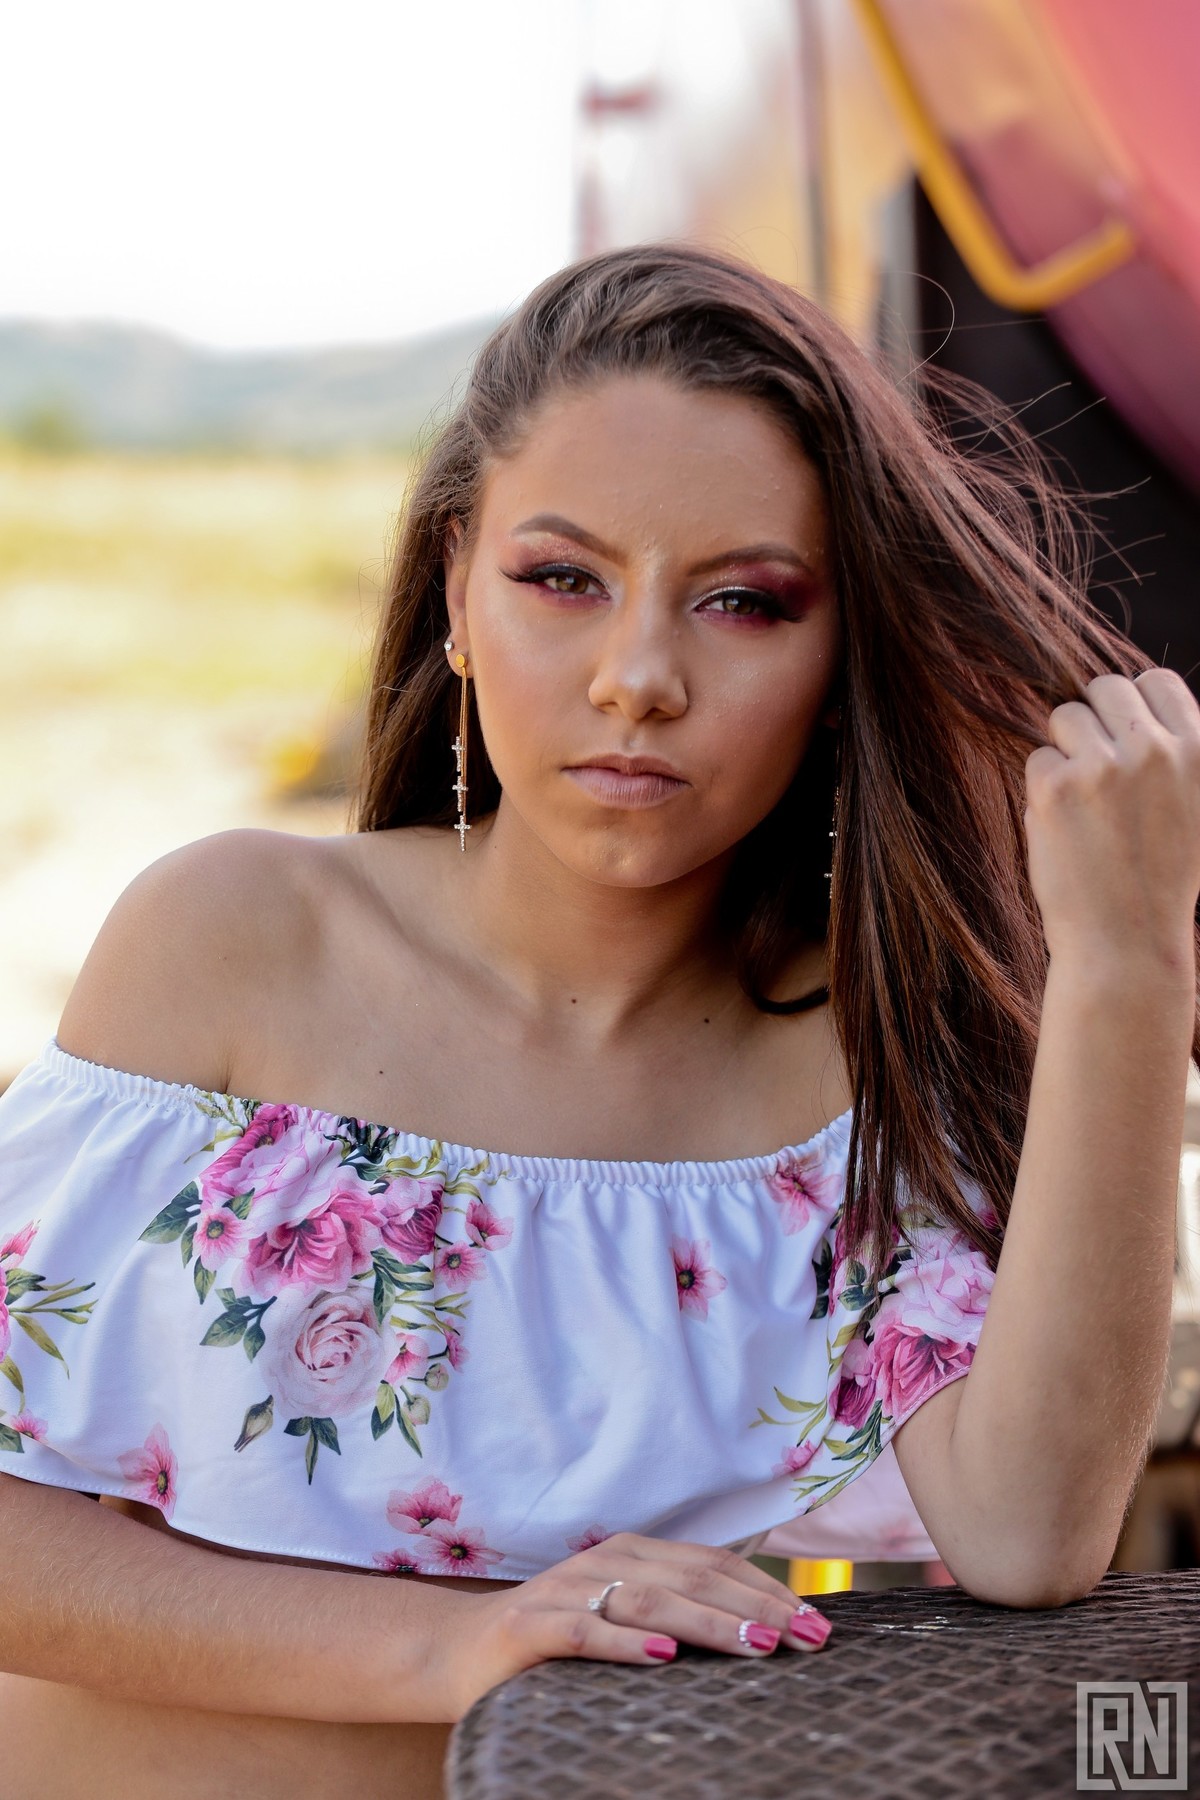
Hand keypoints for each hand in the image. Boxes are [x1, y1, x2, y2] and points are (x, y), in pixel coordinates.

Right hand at [440, 1531, 832, 1720]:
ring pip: (650, 1601)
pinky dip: (628, 1643)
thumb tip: (758, 1626)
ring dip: (709, 1623)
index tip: (815, 1622)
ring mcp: (566, 1589)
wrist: (458, 1649)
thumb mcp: (619, 1615)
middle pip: (693, 1579)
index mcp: (631, 1553)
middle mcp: (604, 1560)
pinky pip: (586, 1632)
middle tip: (807, 1638)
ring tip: (757, 1645)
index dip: (766, 1590)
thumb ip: (672, 1610)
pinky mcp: (531, 1626)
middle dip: (756, 1609)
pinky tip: (664, 1657)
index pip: (713, 1565)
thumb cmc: (552, 1639)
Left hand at [1024, 670, 1199, 965]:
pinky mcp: (1058, 786)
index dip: (1133, 705)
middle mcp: (1155, 749)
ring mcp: (1105, 765)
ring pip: (1064, 717)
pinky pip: (1038, 759)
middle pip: (1104, 689)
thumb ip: (1173, 756)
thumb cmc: (1161, 878)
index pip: (1155, 682)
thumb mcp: (1195, 807)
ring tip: (1081, 804)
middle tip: (1093, 771)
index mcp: (1199, 749)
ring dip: (1064, 752)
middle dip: (1093, 722)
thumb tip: (1131, 710)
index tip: (1123, 737)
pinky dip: (1043, 790)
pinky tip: (1064, 828)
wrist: (1128, 942)